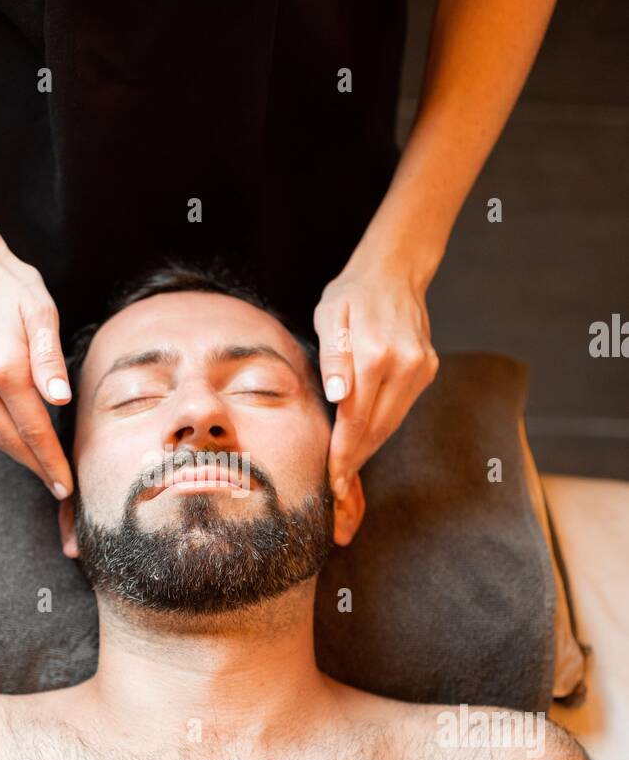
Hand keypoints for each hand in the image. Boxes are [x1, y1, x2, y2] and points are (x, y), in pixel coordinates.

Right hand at [0, 244, 73, 496]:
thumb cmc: (10, 284)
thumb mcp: (41, 311)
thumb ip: (50, 359)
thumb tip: (59, 401)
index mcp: (3, 367)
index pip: (34, 429)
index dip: (51, 461)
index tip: (66, 485)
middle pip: (11, 441)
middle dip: (37, 468)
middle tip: (60, 488)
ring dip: (20, 456)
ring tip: (46, 470)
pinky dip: (3, 436)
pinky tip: (22, 441)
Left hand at [314, 269, 438, 497]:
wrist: (395, 271)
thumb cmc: (353, 294)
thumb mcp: (330, 316)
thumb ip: (333, 357)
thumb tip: (338, 397)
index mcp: (375, 354)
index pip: (356, 419)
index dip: (343, 454)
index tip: (332, 481)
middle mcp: (404, 365)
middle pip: (377, 428)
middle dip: (355, 460)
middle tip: (337, 488)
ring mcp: (421, 368)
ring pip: (392, 422)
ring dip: (369, 447)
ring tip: (347, 469)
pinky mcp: (428, 368)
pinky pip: (401, 408)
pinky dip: (382, 426)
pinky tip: (364, 438)